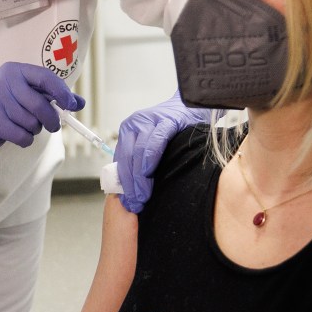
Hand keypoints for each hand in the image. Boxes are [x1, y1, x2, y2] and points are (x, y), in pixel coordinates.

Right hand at [0, 62, 83, 156]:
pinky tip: (20, 135)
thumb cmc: (10, 105)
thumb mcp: (30, 95)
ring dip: (34, 130)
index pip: (45, 78)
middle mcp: (4, 80)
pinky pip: (20, 135)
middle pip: (39, 104)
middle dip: (51, 119)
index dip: (62, 93)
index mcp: (17, 70)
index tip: (72, 105)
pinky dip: (26, 140)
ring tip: (27, 126)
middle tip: (54, 126)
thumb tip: (80, 103)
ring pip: (30, 122)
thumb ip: (55, 96)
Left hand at [113, 92, 207, 213]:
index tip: (127, 203)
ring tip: (142, 195)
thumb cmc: (174, 131)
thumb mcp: (151, 144)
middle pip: (127, 158)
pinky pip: (156, 141)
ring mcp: (150, 121)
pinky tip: (149, 171)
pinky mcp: (167, 120)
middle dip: (130, 184)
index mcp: (128, 131)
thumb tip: (131, 192)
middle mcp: (135, 124)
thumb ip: (139, 162)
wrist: (191, 107)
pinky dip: (150, 157)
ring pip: (138, 152)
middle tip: (135, 203)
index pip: (120, 161)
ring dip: (139, 177)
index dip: (122, 184)